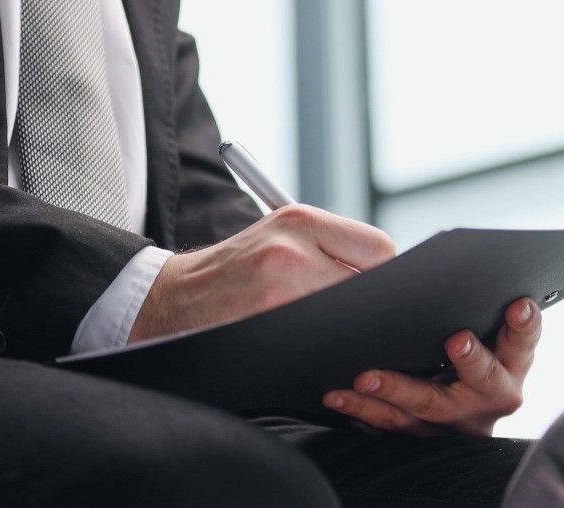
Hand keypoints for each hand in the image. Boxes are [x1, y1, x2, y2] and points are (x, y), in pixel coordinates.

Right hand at [129, 204, 394, 341]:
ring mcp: (278, 291)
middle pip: (369, 284)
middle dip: (367, 302)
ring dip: (345, 325)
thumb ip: (331, 247)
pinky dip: (322, 344)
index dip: (382, 273)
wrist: (171, 299)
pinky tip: (307, 341)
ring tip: (326, 325)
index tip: (373, 286)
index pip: (379, 248)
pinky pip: (319, 340)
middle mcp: (290, 250)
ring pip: (347, 315)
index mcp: (299, 220)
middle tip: (355, 314)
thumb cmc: (237, 269)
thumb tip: (392, 275)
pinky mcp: (265, 326)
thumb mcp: (280, 237)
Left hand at [322, 297, 541, 436]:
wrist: (470, 415)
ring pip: (428, 405)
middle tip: (457, 340)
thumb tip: (454, 272)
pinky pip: (392, 421)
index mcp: (513, 363)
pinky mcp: (425, 432)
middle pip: (483, 379)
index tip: (519, 305)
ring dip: (397, 389)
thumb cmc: (480, 353)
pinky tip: (338, 394)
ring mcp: (458, 418)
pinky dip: (363, 409)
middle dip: (472, 360)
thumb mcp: (495, 336)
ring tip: (367, 376)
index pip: (525, 341)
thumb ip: (484, 312)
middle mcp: (492, 394)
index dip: (526, 324)